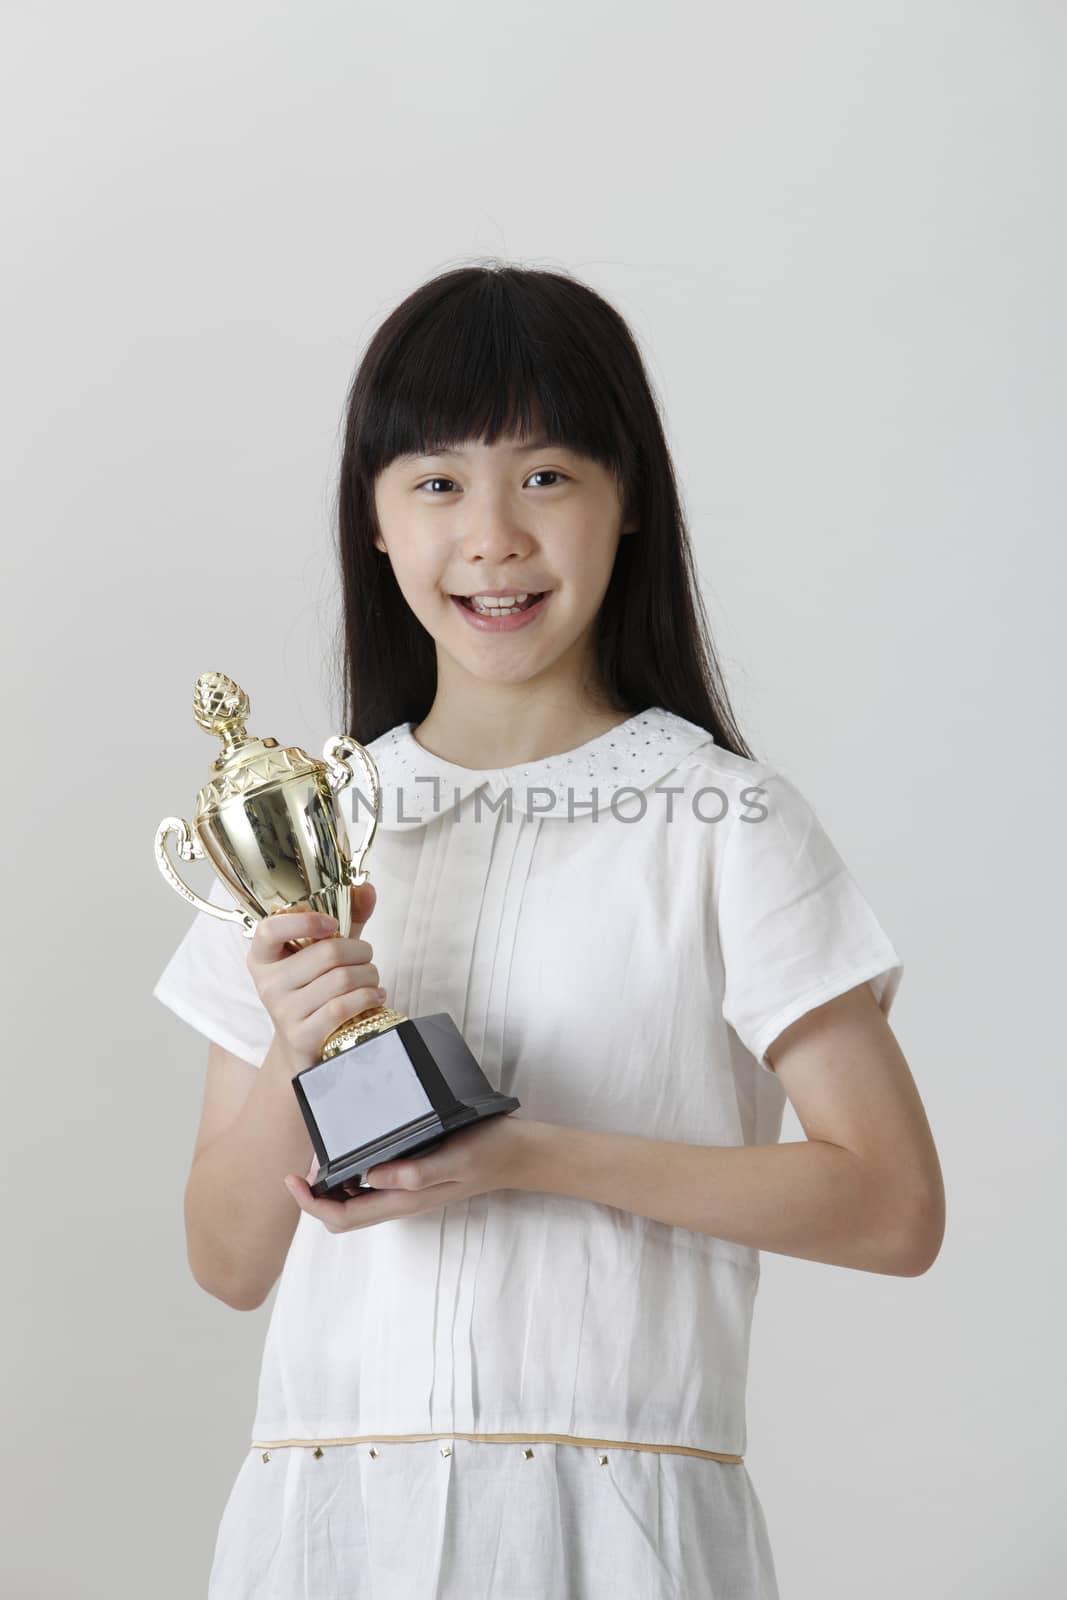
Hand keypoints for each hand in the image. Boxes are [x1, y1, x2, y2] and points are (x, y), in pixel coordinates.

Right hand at [246, 881, 383, 1072]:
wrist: (303, 1046)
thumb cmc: (315, 989)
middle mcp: (267, 983)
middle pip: (327, 953)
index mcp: (263, 956)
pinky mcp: (301, 1036)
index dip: (305, 921)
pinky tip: (375, 996)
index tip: (333, 924)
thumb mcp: (325, 951)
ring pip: (340, 980)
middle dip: (360, 952)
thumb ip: (346, 917)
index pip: (270, 929)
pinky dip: (367, 998)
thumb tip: (366, 888)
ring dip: (369, 976)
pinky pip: (341, 1008)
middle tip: (367, 957)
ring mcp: (282, 1011)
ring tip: (372, 979)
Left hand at [282, 1112, 537, 1232]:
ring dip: (331, 1186)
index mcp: (404, 1201)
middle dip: (315, 1196)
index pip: (343, 1217)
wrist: (517, 1154)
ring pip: (355, 1202)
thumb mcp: (453, 1158)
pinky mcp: (413, 1178)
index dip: (311, 1205)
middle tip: (303, 1164)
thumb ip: (415, 1173)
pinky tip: (352, 1149)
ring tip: (321, 1155)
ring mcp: (406, 1192)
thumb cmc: (486, 1151)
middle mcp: (400, 1201)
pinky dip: (352, 1174)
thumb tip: (371, 1177)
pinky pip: (372, 1186)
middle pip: (342, 1214)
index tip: (293, 1179)